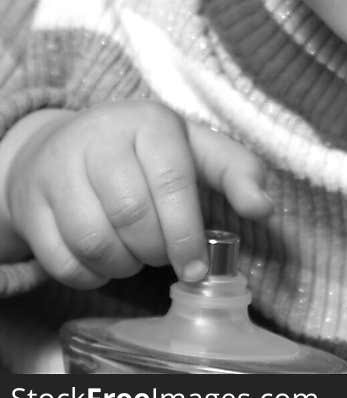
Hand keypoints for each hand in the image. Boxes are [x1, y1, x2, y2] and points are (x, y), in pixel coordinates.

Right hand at [1, 101, 272, 288]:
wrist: (69, 145)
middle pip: (132, 215)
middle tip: (165, 256)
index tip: (197, 267)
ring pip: (94, 240)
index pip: (171, 180)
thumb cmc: (147, 153)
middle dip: (156, 250)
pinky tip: (104, 262)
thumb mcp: (196, 149)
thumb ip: (237, 171)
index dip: (186, 231)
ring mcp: (60, 167)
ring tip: (136, 257)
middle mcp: (101, 137)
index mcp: (151, 122)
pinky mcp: (31, 201)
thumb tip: (265, 207)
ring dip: (123, 265)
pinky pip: (62, 259)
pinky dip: (89, 275)